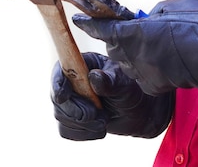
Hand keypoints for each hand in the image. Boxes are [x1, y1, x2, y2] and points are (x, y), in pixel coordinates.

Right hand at [51, 52, 173, 140]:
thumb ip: (109, 81)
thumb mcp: (123, 84)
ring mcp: (70, 101)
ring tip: (104, 121)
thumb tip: (94, 77)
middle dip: (77, 111)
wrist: (139, 112)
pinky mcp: (72, 119)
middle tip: (97, 114)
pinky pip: (66, 131)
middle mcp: (72, 82)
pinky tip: (99, 128)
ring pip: (61, 117)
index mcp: (82, 64)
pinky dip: (84, 133)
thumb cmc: (131, 90)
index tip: (64, 96)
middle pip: (57, 98)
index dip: (57, 84)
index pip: (60, 71)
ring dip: (83, 124)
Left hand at [72, 0, 197, 96]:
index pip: (102, 28)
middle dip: (118, 39)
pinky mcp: (153, 86)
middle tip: (132, 32)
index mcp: (133, 32)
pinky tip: (162, 60)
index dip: (90, 23)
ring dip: (132, 54)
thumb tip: (146, 19)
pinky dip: (146, 66)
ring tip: (152, 46)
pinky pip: (141, 74)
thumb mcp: (173, 6)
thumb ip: (152, 13)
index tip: (80, 19)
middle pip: (113, 48)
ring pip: (126, 63)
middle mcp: (133, 55)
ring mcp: (143, 73)